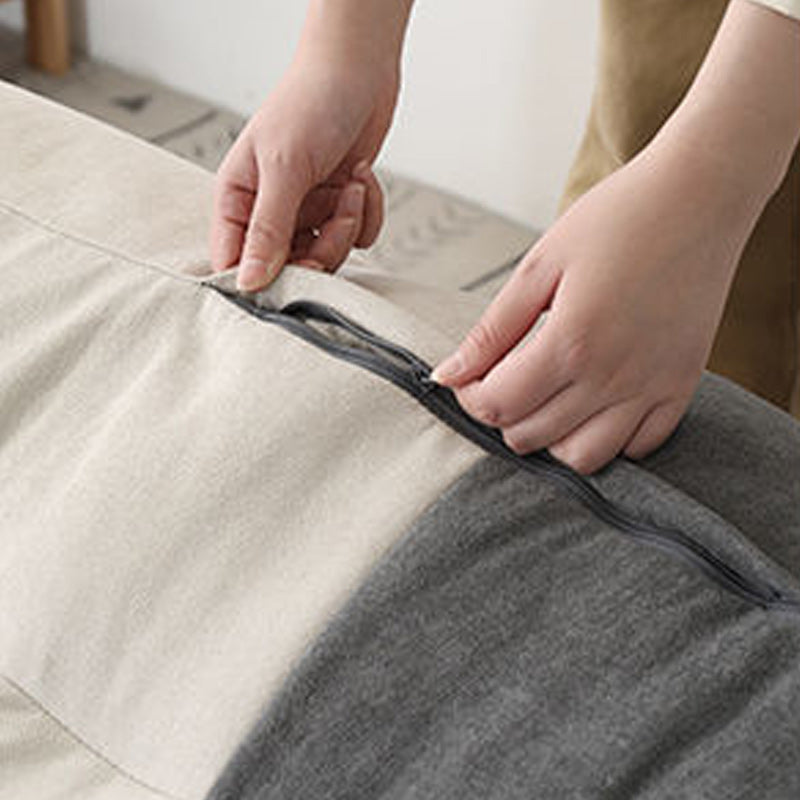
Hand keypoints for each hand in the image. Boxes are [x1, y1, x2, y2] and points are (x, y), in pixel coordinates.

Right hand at [210, 56, 398, 290]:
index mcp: (239, 199)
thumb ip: (267, 230)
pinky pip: (356, 238)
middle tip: (336, 221)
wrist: (359, 71)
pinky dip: (366, 212)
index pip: (236, 261)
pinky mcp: (339, 208)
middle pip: (291, 267)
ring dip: (347, 224)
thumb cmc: (310, 102)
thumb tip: (248, 281)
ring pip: (327, 254)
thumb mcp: (283, 168)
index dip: (264, 277)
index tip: (294, 273)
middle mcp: (271, 210)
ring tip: (350, 188)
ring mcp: (307, 211)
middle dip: (322, 248)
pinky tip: (359, 177)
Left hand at [430, 142, 757, 473]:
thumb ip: (492, 331)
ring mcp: (652, 388)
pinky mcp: (682, 387)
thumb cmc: (617, 219)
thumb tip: (447, 375)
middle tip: (503, 380)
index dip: (469, 398)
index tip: (467, 378)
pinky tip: (593, 404)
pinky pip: (638, 447)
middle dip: (503, 416)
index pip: (498, 407)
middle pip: (532, 438)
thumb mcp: (540, 267)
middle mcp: (612, 377)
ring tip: (546, 398)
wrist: (701, 195)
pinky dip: (608, 440)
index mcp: (570, 342)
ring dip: (551, 438)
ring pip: (583, 458)